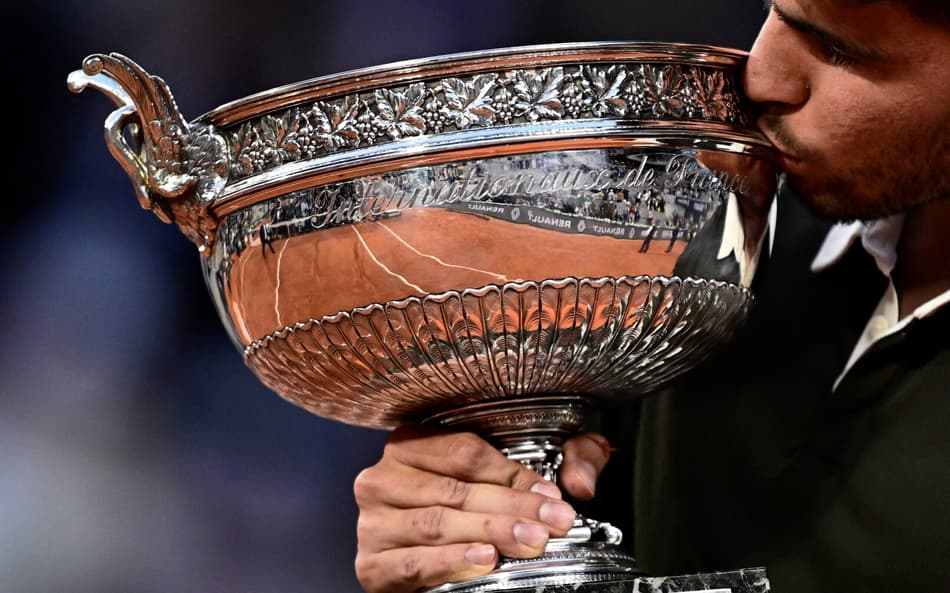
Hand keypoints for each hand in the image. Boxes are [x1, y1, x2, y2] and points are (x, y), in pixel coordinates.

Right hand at [353, 426, 611, 592]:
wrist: (425, 576)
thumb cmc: (466, 518)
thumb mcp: (511, 481)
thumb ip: (562, 461)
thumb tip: (582, 479)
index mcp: (411, 445)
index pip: (465, 453)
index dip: (513, 473)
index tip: (551, 495)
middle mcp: (384, 478)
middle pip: (456, 489)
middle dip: (512, 508)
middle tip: (550, 524)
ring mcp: (373, 522)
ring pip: (439, 523)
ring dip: (490, 533)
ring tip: (529, 541)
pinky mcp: (372, 564)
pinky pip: (414, 562)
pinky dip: (451, 562)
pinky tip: (484, 559)